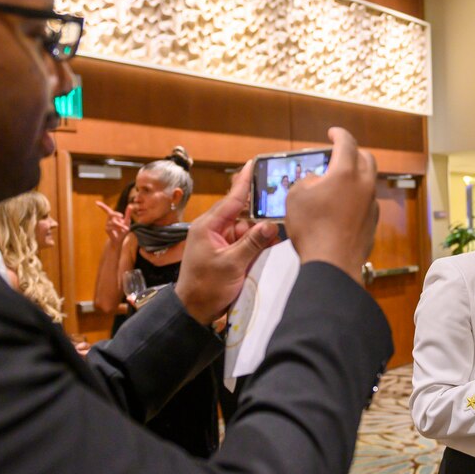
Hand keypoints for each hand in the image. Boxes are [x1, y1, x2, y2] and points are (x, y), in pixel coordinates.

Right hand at [95, 201, 131, 243]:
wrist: (120, 239)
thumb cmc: (124, 229)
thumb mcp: (127, 221)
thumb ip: (128, 214)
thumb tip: (130, 205)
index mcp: (113, 216)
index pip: (107, 209)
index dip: (102, 206)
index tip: (96, 202)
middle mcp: (109, 219)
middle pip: (111, 214)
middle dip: (116, 214)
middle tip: (122, 216)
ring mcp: (107, 224)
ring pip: (114, 222)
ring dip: (121, 225)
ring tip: (126, 229)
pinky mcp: (107, 229)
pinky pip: (113, 227)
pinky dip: (119, 229)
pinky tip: (121, 231)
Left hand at [174, 161, 279, 324]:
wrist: (194, 310)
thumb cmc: (205, 287)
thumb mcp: (231, 265)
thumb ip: (252, 243)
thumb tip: (271, 225)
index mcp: (209, 226)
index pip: (232, 199)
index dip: (244, 182)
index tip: (253, 163)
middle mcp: (215, 230)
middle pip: (244, 214)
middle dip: (261, 214)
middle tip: (280, 208)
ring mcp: (222, 242)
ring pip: (248, 230)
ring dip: (261, 234)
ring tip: (278, 233)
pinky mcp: (228, 254)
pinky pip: (247, 243)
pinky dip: (258, 244)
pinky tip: (271, 244)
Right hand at [285, 127, 377, 284]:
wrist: (333, 264)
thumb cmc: (312, 229)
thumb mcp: (296, 196)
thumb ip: (307, 180)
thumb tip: (316, 181)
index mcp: (346, 172)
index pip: (346, 142)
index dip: (338, 134)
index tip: (333, 133)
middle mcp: (364, 185)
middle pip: (366, 158)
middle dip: (353, 152)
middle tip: (338, 155)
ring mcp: (372, 204)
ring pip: (368, 181)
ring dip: (355, 177)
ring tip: (337, 183)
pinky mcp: (373, 222)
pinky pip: (367, 202)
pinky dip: (356, 197)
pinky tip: (342, 207)